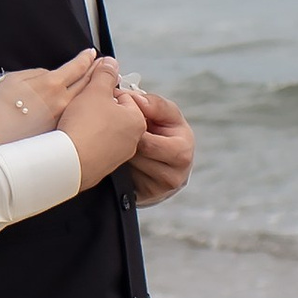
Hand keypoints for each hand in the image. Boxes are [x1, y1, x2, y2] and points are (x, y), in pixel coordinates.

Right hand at [0, 52, 101, 152]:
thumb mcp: (12, 81)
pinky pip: (84, 125)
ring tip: (100, 90)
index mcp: (51, 85)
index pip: (77, 68)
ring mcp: (67, 124)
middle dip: (97, 75)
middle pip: (89, 86)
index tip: (92, 54)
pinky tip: (91, 117)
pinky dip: (91, 118)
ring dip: (96, 96)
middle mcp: (63, 105)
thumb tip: (49, 76)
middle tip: (104, 67)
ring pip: (90, 107)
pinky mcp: (66, 142)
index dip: (86, 59)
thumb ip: (35, 74)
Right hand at [61, 58, 149, 188]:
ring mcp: (119, 156)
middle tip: (82, 109)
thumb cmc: (84, 126)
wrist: (69, 162)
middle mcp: (133, 140)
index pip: (123, 96)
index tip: (91, 96)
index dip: (104, 92)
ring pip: (105, 131)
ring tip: (78, 124)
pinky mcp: (103, 167)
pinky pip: (96, 148)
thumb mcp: (95, 90)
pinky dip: (87, 142)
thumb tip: (111, 62)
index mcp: (137, 120)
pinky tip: (76, 139)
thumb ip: (105, 74)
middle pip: (115, 114)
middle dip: (98, 109)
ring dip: (92, 126)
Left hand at [124, 83, 194, 205]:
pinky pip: (123, 180)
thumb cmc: (166, 133)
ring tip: (117, 142)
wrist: (166, 162)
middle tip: (115, 130)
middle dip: (123, 141)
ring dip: (118, 153)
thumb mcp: (167, 115)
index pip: (146, 142)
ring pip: (127, 167)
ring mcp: (159, 189)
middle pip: (134, 156)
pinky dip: (117, 166)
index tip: (121, 116)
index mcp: (182, 151)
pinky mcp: (146, 197)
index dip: (131, 127)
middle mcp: (174, 175)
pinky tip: (119, 157)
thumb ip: (155, 104)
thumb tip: (136, 100)